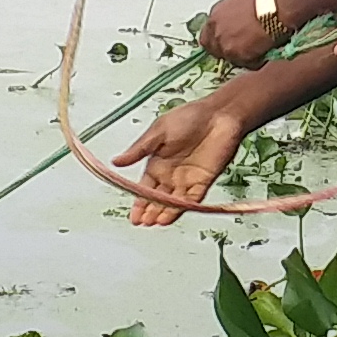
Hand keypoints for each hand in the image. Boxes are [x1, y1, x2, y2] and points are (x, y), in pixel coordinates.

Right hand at [114, 90, 247, 225]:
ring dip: (165, 212)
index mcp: (157, 163)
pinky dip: (183, 207)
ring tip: (155, 222)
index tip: (133, 216)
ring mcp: (188, 179)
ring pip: (174, 202)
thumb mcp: (158, 132)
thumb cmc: (189, 116)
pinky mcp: (204, 181)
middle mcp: (171, 175)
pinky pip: (192, 198)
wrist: (219, 113)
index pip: (145, 189)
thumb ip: (139, 150)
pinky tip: (174, 215)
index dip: (139, 203)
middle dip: (150, 211)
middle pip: (158, 199)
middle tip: (143, 222)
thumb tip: (116, 161)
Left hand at [198, 0, 283, 69]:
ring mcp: (224, 44)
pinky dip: (254, 61)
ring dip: (241, 56)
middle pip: (214, 49)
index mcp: (216, 14)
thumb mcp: (240, 1)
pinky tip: (263, 51)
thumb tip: (236, 20)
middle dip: (227, 50)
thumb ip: (232, 14)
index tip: (227, 42)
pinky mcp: (236, 55)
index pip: (207, 35)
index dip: (218, 41)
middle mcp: (215, 30)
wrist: (274, 7)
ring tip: (256, 48)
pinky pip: (245, 63)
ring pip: (229, 58)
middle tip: (242, 48)